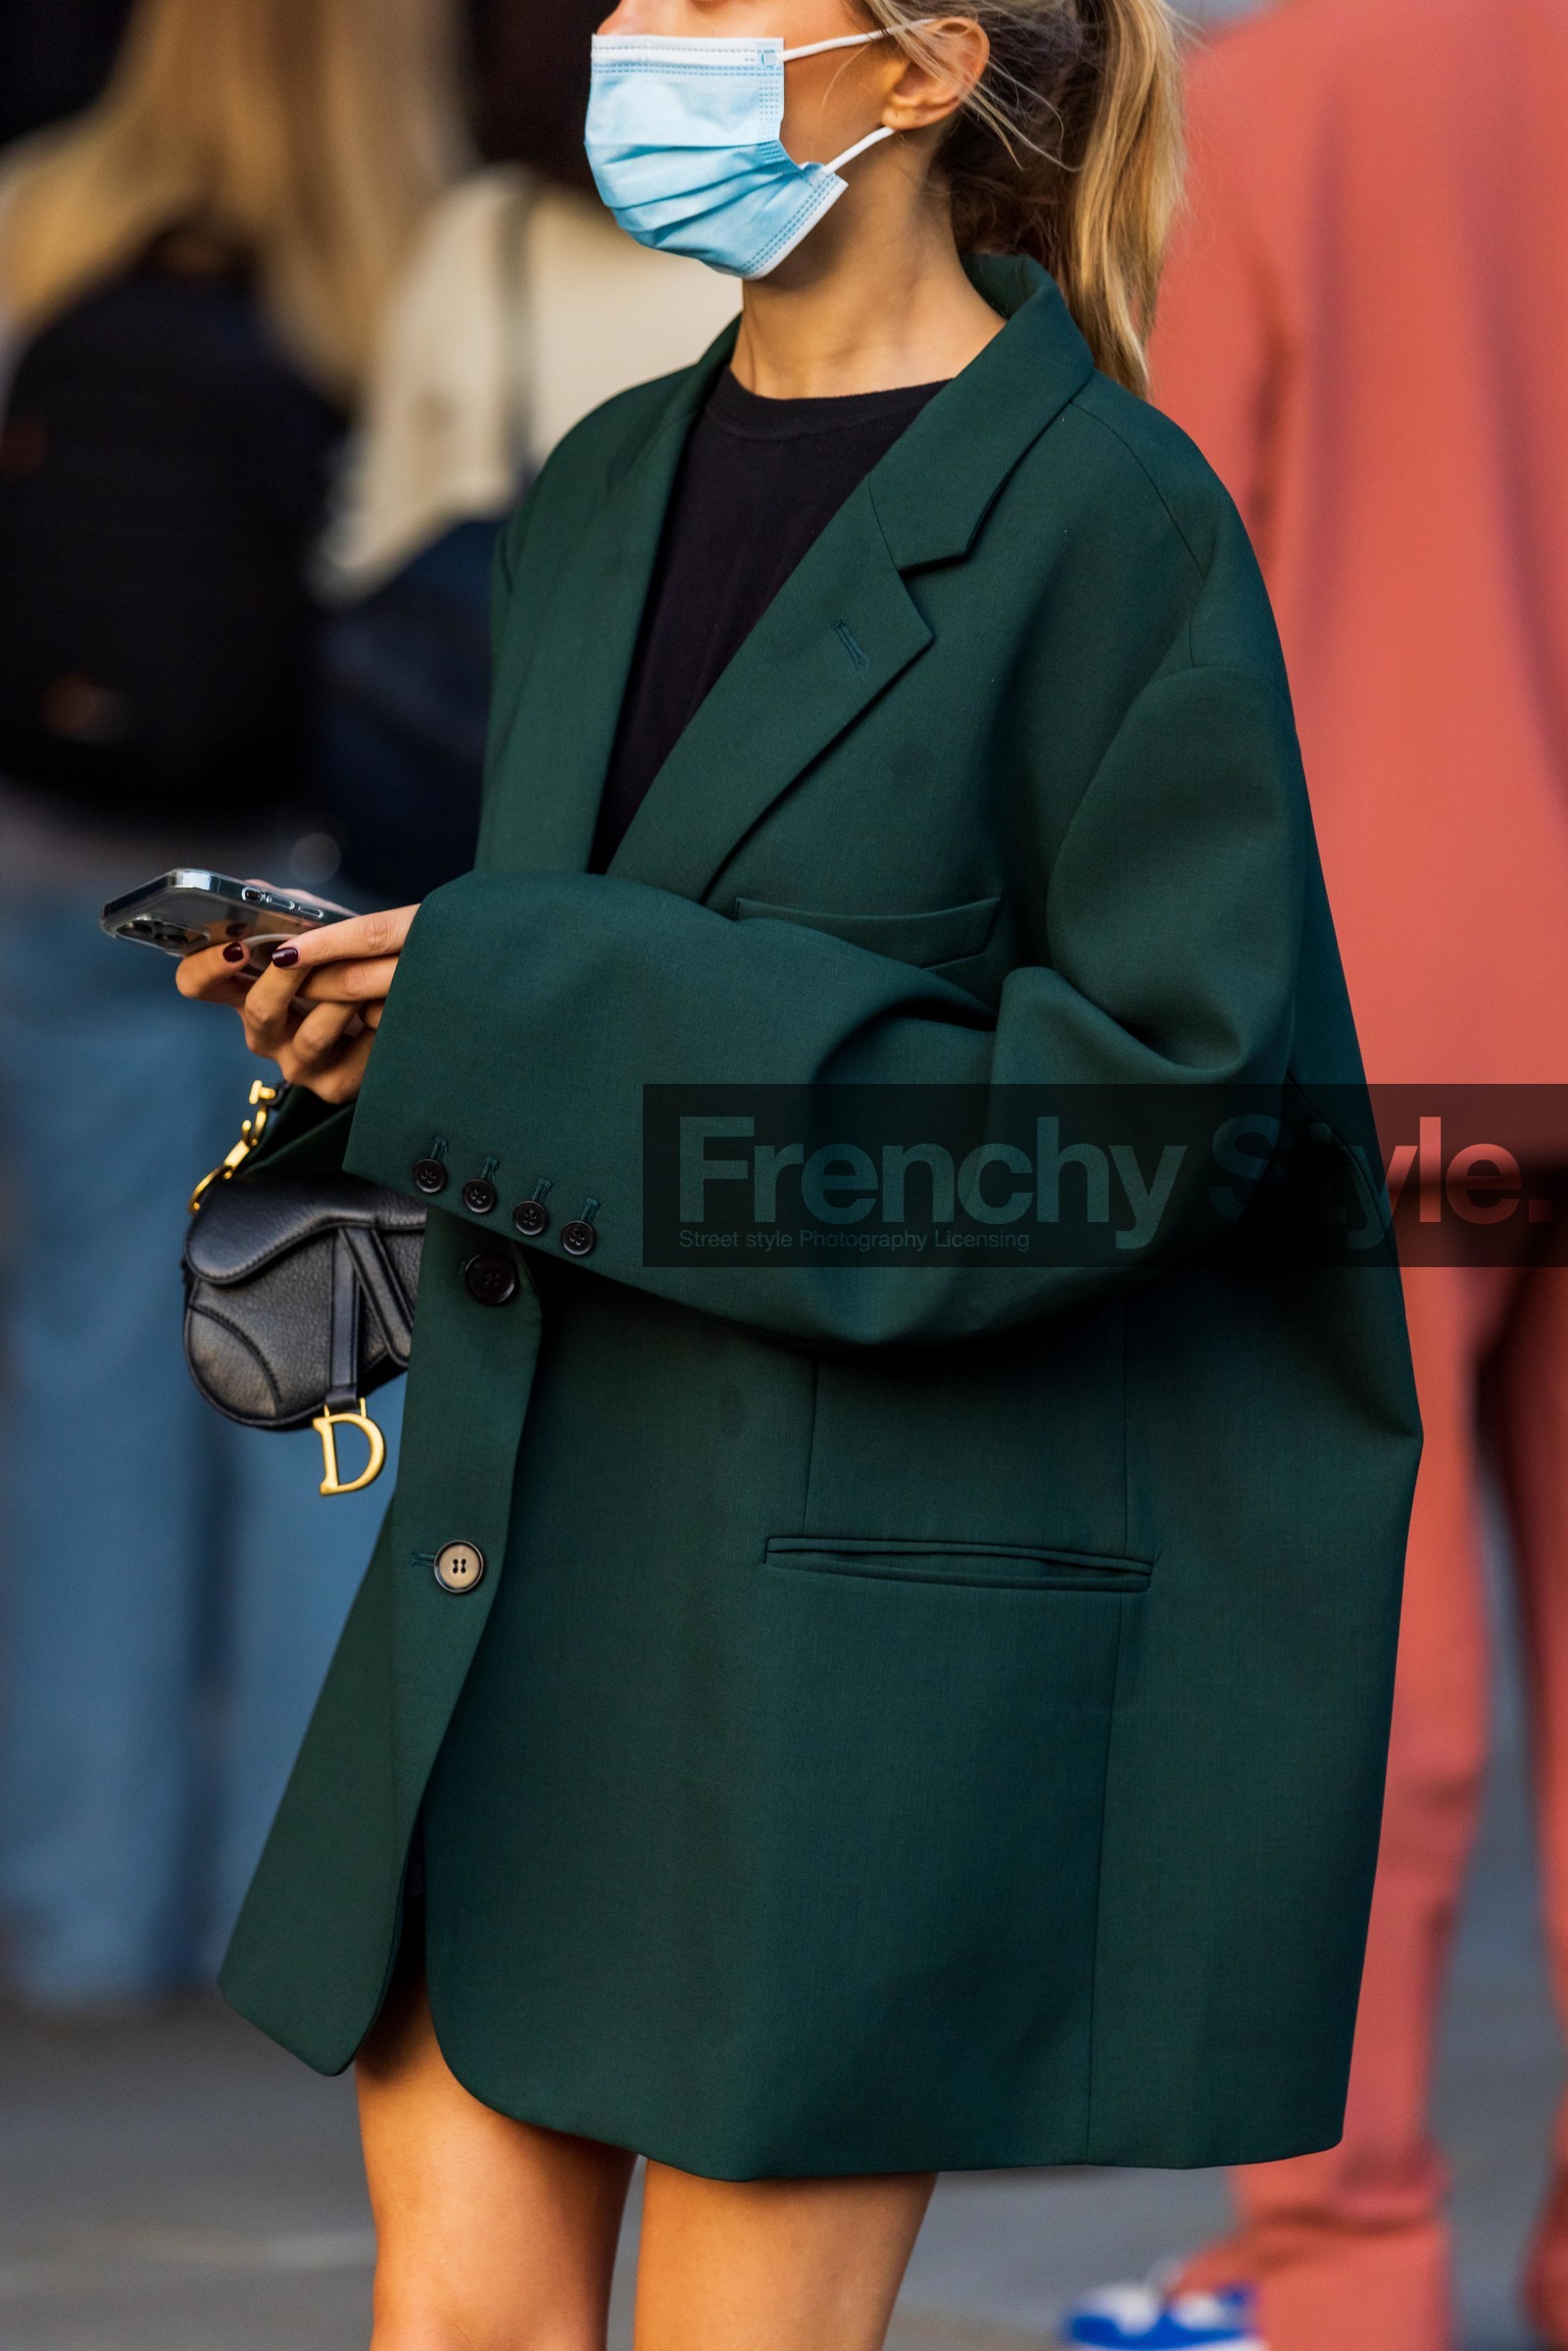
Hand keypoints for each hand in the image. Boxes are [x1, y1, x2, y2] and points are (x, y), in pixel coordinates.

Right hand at [176, 905, 418, 1104]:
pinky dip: (375, 1025)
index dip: (206, 967)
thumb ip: (285, 909)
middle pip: (257, 1009)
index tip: (236, 948)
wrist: (396, 1005)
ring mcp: (296, 1064)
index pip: (197, 984)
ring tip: (367, 973)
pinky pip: (355, 1056)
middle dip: (285, 977)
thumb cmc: (345, 964)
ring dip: (341, 998)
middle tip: (306, 953)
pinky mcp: (335, 1085)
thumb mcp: (315, 928)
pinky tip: (388, 1007)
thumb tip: (256, 890)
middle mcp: (263, 1033)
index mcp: (244, 993)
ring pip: (312, 1034)